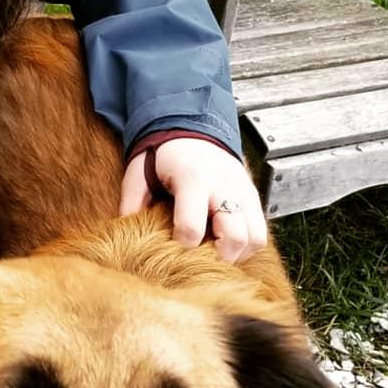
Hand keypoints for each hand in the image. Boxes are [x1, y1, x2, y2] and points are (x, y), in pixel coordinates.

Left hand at [119, 138, 267, 262]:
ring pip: (255, 239)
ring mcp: (242, 191)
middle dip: (217, 258)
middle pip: (234, 238)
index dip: (181, 246)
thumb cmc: (163, 155)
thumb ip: (132, 201)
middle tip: (199, 259)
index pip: (191, 227)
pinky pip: (261, 232)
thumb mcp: (140, 171)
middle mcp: (223, 186)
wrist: (192, 129)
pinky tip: (225, 242)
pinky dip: (247, 245)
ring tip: (214, 252)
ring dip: (236, 255)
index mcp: (192, 179)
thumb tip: (126, 233)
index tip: (172, 248)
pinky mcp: (253, 196)